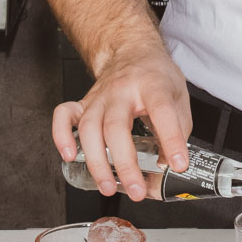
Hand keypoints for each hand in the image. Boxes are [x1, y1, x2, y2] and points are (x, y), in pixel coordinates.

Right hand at [51, 40, 191, 200]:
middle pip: (116, 127)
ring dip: (96, 162)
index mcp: (151, 85)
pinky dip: (62, 136)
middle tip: (137, 189)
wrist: (131, 52)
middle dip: (125, 163)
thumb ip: (179, 130)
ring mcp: (99, 97)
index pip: (161, 112)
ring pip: (89, 129)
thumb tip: (170, 165)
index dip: (171, 140)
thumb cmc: (155, 76)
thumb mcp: (179, 97)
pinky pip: (63, 116)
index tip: (177, 164)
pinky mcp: (84, 103)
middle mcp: (121, 91)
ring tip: (108, 186)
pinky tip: (69, 156)